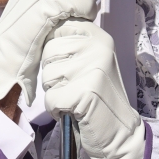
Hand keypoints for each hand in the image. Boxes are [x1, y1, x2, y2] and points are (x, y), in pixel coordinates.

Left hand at [40, 21, 143, 158]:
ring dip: (54, 91)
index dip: (53, 48)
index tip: (66, 62)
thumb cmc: (98, 95)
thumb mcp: (91, 60)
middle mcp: (98, 47)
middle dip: (52, 73)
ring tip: (74, 97)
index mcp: (98, 36)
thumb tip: (39, 31)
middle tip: (72, 85)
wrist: (119, 131)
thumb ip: (71, 44)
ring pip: (47, 75)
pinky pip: (51, 98)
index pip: (57, 27)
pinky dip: (56, 109)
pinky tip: (73, 110)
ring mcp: (92, 69)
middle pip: (48, 51)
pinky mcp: (85, 92)